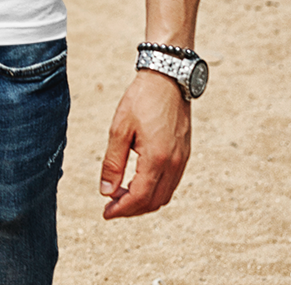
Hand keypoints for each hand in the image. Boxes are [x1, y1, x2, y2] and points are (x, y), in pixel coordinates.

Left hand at [99, 70, 190, 218]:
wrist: (167, 77)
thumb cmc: (141, 99)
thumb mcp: (120, 128)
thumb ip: (113, 162)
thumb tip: (106, 192)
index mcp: (156, 159)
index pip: (139, 197)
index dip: (121, 209)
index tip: (105, 212)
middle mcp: (173, 163)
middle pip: (153, 202)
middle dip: (131, 209)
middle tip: (111, 205)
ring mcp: (182, 159)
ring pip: (164, 195)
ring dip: (144, 201)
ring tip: (122, 194)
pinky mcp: (184, 153)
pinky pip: (171, 183)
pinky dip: (155, 190)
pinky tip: (139, 182)